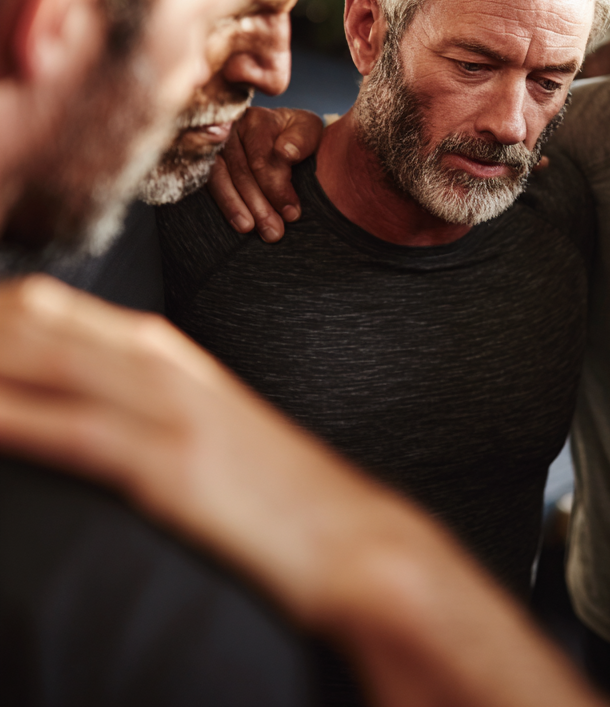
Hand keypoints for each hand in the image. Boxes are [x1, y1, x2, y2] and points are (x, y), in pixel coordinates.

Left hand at [0, 276, 607, 706]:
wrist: (346, 532)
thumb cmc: (272, 484)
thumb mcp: (206, 418)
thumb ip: (147, 395)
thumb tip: (77, 394)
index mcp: (167, 352)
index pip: (48, 307)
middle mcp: (162, 366)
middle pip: (33, 320)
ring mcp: (166, 411)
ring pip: (42, 362)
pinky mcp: (170, 465)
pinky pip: (71, 433)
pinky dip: (12, 419)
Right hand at [208, 106, 322, 241]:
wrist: (282, 134)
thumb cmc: (297, 136)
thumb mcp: (309, 131)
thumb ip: (302, 140)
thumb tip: (285, 153)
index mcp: (259, 119)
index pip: (263, 158)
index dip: (277, 188)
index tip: (292, 214)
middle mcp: (231, 128)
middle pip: (242, 171)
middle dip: (259, 205)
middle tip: (273, 232)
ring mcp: (213, 143)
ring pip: (220, 178)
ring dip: (235, 207)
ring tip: (249, 229)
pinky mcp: (204, 160)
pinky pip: (207, 183)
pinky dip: (222, 203)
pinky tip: (233, 222)